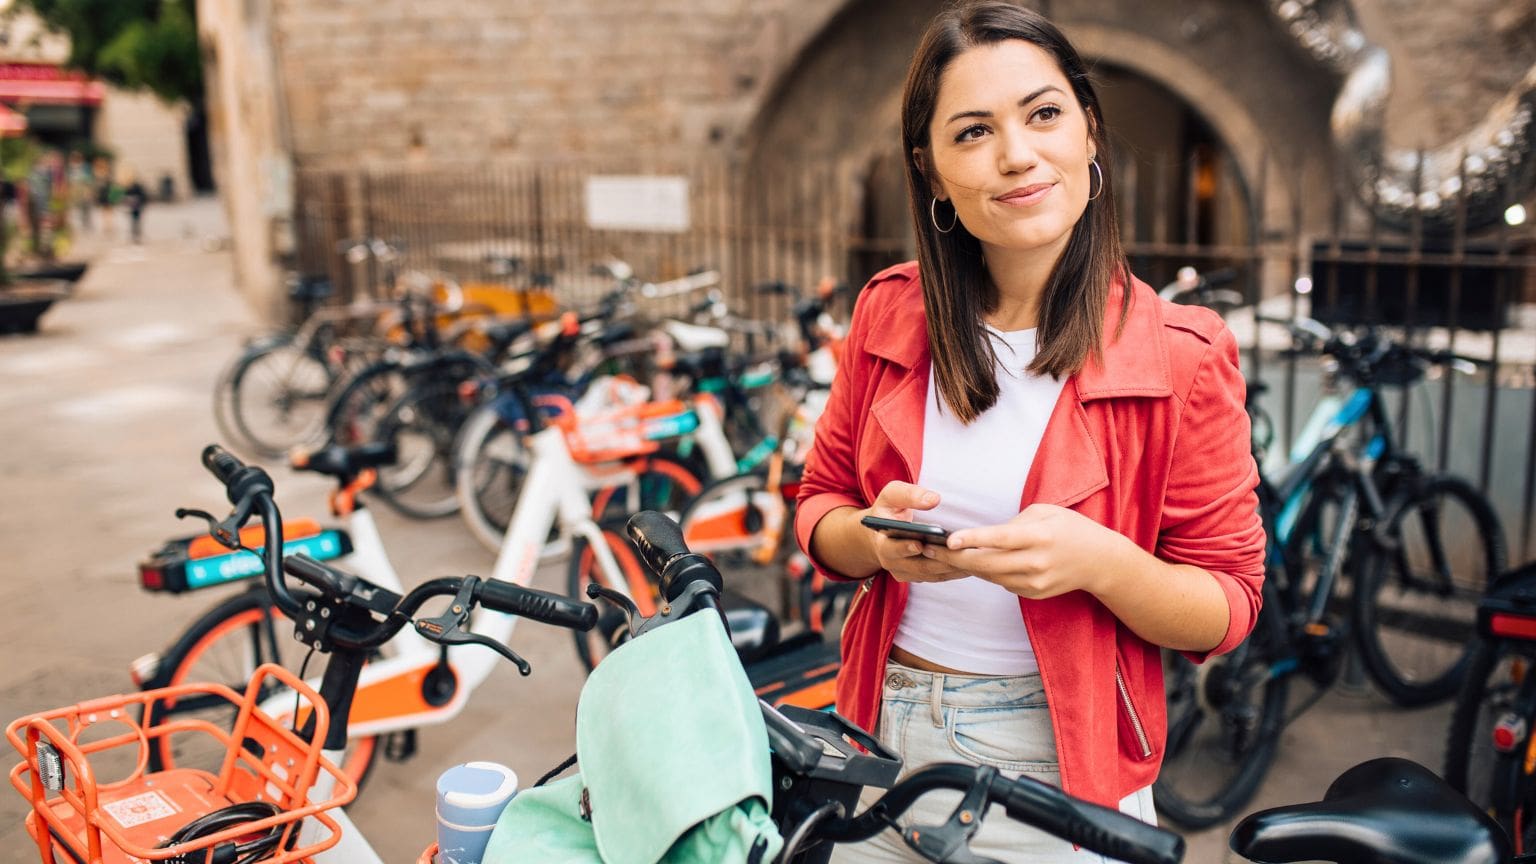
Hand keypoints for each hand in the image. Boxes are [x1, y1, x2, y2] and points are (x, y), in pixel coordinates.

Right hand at [864, 481, 965, 583]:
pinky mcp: (919, 576)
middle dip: (941, 559)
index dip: (905, 548)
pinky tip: (972, 561)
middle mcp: (893, 563)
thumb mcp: (892, 496)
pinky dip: (955, 570)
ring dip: (952, 567)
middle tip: (960, 552)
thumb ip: (909, 495)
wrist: (883, 532)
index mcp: (883, 544)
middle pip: (919, 566)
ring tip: (972, 556)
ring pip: (932, 574)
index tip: (920, 544)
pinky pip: (939, 576)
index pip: (892, 549)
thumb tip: (934, 499)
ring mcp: (907, 572)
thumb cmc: (889, 510)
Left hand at [924, 503, 1132, 598]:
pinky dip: (987, 572)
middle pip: (986, 563)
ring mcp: (1034, 581)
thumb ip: (1015, 522)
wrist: (1100, 562)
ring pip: (989, 575)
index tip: (949, 539)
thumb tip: (985, 535)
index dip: (973, 539)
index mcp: (1039, 536)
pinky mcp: (1032, 593)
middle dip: (954, 557)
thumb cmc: (1070, 529)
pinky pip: (1001, 583)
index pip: (1000, 539)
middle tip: (928, 549)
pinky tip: (973, 563)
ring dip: (964, 566)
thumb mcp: (1046, 512)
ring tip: (941, 554)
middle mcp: (1035, 562)